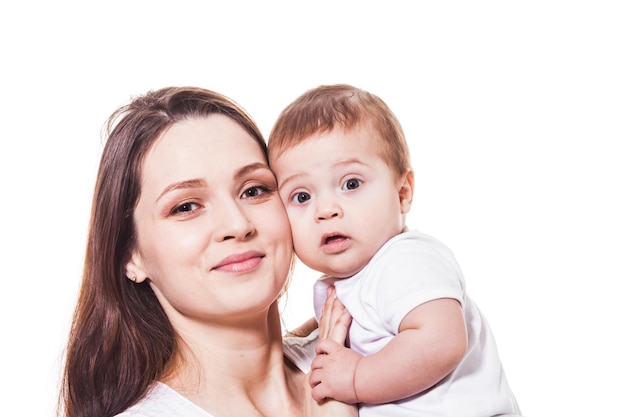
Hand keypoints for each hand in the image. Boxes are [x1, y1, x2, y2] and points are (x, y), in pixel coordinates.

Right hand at [309, 287, 361, 403]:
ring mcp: (328, 357)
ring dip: (335, 310)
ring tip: (339, 293)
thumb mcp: (337, 384)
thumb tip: (346, 365)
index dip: (327, 314)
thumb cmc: (335, 406)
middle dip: (329, 306)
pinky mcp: (336, 361)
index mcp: (324, 360)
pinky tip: (346, 311)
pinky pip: (338, 337)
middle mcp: (323, 356)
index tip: (332, 298)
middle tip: (332, 287)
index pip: (326, 331)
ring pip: (331, 328)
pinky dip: (342, 323)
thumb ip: (339, 373)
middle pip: (326, 324)